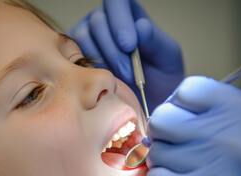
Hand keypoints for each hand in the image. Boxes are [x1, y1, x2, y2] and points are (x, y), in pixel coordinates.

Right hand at [68, 0, 183, 110]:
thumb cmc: (160, 76)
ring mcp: (89, 37)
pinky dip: (88, 69)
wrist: (148, 101)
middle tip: (128, 74)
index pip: (117, 1)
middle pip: (98, 22)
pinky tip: (103, 81)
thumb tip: (140, 27)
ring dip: (102, 61)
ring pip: (84, 38)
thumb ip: (155, 41)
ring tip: (120, 81)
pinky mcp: (76, 55)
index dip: (119, 20)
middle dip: (113, 51)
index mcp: (128, 13)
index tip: (129, 46)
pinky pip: (74, 56)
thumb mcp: (166, 58)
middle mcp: (105, 21)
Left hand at [146, 76, 240, 175]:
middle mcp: (231, 135)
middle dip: (165, 134)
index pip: (186, 90)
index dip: (181, 106)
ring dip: (166, 162)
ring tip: (189, 170)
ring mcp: (217, 168)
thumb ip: (209, 110)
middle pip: (161, 119)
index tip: (188, 121)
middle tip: (181, 147)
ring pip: (156, 152)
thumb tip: (162, 111)